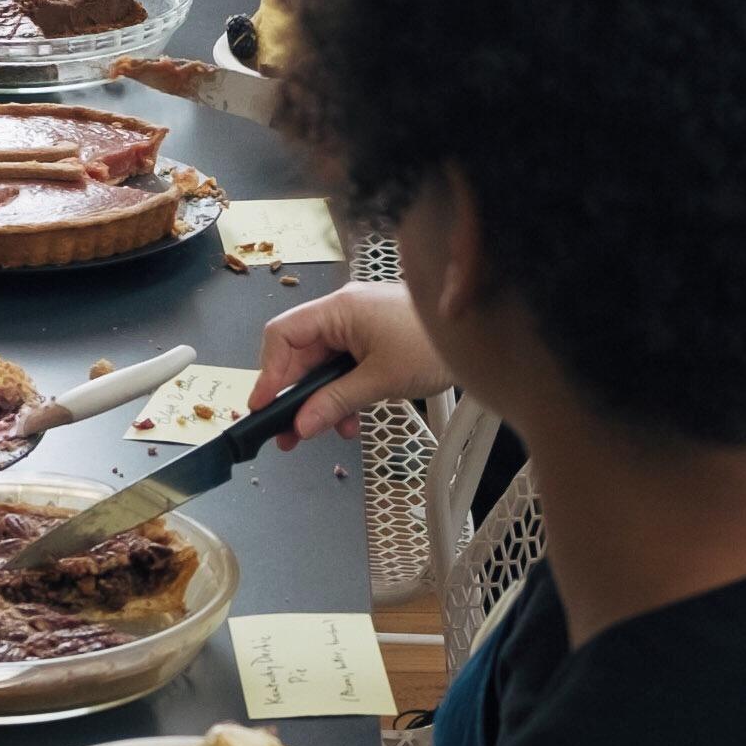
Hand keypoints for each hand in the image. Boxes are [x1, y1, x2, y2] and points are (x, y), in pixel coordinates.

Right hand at [257, 279, 446, 440]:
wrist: (480, 334)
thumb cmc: (434, 344)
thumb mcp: (381, 379)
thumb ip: (336, 402)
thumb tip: (302, 424)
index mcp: (339, 310)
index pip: (282, 335)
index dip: (268, 372)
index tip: (264, 407)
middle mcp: (344, 314)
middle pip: (301, 356)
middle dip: (296, 397)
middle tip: (288, 435)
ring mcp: (359, 328)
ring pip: (324, 368)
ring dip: (322, 402)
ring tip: (324, 433)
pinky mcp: (374, 342)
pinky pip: (345, 370)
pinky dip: (344, 396)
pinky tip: (352, 421)